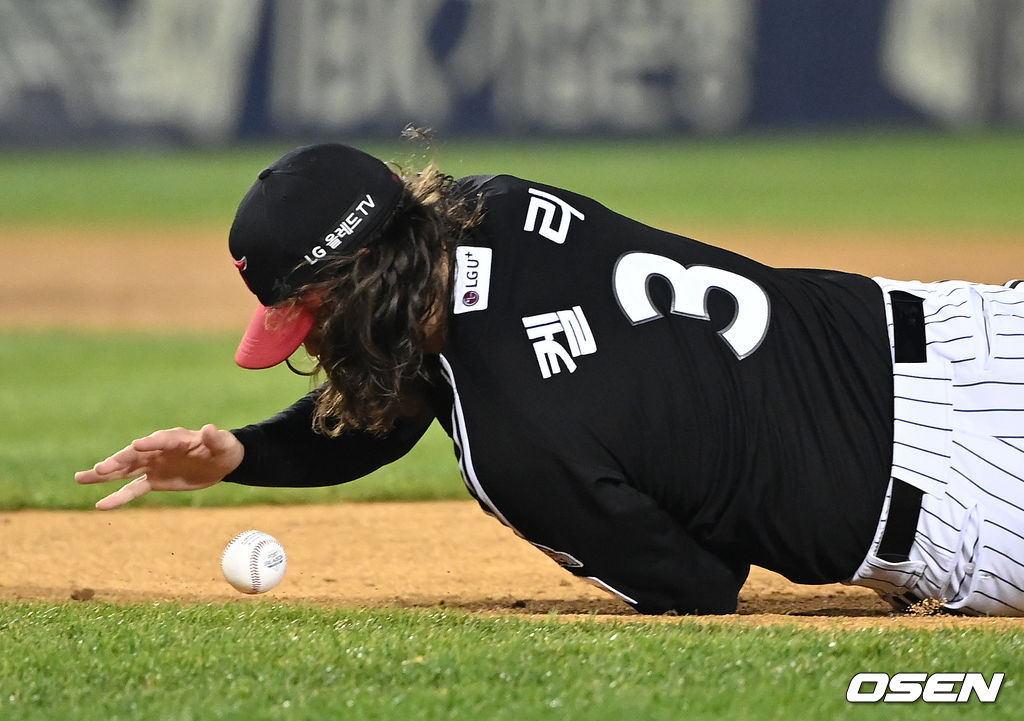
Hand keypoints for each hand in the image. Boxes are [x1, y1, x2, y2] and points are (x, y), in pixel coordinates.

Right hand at [74, 424, 243, 509]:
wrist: (221, 461)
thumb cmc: (223, 448)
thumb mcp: (223, 443)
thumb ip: (215, 438)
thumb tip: (210, 428)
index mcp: (175, 438)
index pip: (161, 439)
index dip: (151, 443)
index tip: (138, 445)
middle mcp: (158, 450)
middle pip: (135, 455)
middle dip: (119, 461)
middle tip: (101, 468)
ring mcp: (153, 465)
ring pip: (125, 470)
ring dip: (105, 474)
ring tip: (81, 477)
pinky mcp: (154, 480)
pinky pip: (132, 489)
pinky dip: (118, 497)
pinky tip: (100, 505)